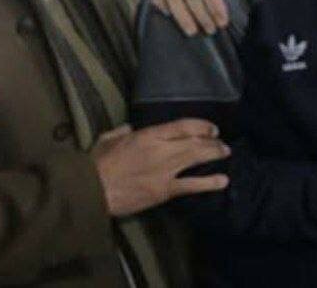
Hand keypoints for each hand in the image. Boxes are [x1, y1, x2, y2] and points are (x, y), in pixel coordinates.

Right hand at [92, 119, 229, 216]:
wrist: (91, 190)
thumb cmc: (97, 164)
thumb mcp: (108, 139)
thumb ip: (122, 131)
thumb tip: (130, 128)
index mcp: (148, 135)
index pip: (183, 126)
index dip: (201, 125)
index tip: (211, 128)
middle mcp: (161, 150)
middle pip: (194, 141)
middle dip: (211, 141)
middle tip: (221, 143)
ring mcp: (164, 170)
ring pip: (196, 159)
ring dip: (214, 155)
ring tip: (225, 153)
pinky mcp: (164, 190)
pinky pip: (191, 185)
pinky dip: (209, 183)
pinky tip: (223, 182)